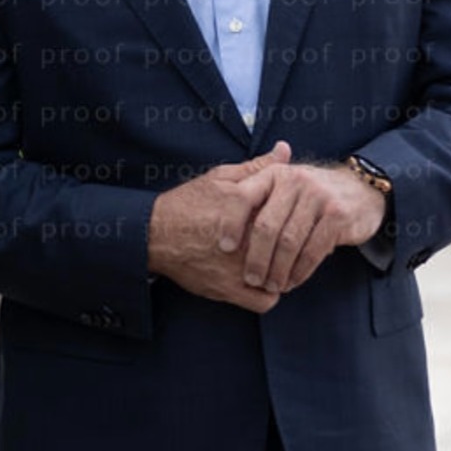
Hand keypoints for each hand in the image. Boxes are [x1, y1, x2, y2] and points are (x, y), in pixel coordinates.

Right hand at [147, 141, 291, 312]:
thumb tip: (285, 150)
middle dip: (291, 246)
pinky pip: (266, 300)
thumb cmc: (188, 203)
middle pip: (289, 246)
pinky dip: (267, 293)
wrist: (155, 234)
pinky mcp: (229, 290)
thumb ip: (257, 167)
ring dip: (281, 271)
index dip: (296, 217)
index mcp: (246, 204)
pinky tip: (260, 280)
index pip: (291, 214)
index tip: (292, 220)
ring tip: (273, 263)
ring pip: (282, 276)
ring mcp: (239, 267)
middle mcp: (246, 237)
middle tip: (287, 245)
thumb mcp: (222, 178)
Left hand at [225, 163, 387, 294]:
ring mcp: (318, 197)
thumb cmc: (311, 193)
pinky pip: (312, 250)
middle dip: (256, 257)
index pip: (244, 196)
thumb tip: (220, 213)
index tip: (224, 248)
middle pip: (266, 225)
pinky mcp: (337, 215)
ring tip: (271, 285)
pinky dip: (300, 271)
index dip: (231, 223)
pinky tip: (292, 282)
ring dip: (278, 269)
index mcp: (275, 173)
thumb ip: (256, 194)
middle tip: (250, 278)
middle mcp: (295, 180)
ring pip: (289, 242)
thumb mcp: (283, 184)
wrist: (361, 190)